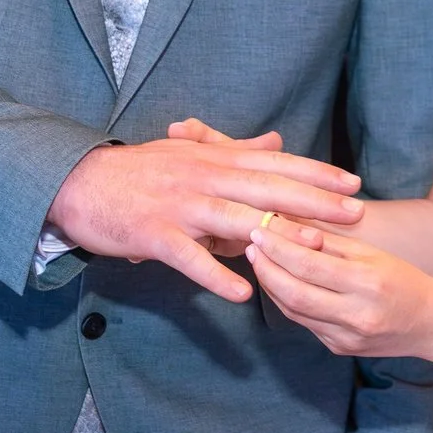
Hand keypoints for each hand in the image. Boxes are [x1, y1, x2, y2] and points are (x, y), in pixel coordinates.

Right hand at [46, 130, 362, 301]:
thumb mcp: (189, 151)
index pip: (273, 164)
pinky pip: (190, 258)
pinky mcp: (155, 234)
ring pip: (235, 218)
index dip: (315, 173)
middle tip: (356, 211)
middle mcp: (203, 177)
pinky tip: (243, 293)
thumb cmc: (137, 171)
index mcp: (213, 159)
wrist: (76, 182)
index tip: (352, 183)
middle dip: (314, 200)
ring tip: (315, 245)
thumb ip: (235, 148)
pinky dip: (215, 275)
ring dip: (277, 232)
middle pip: (267, 187)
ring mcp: (179, 206)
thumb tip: (277, 140)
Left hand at [246, 222, 432, 357]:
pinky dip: (287, 301)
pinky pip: (304, 323)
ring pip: (294, 311)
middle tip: (251, 246)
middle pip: (294, 292)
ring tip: (260, 261)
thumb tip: (288, 223)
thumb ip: (329, 242)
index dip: (278, 247)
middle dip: (266, 268)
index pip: (309, 265)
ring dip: (271, 285)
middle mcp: (356, 315)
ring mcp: (346, 337)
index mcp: (368, 283)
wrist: (431, 324)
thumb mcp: (372, 253)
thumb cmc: (403, 280)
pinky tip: (279, 283)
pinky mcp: (339, 349)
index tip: (260, 229)